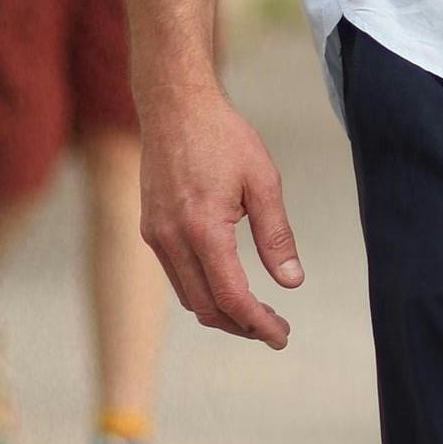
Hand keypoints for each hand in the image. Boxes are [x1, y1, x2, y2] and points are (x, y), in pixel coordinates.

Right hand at [138, 76, 304, 346]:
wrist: (174, 107)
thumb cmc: (223, 137)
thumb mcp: (263, 182)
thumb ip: (277, 236)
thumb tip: (292, 282)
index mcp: (203, 229)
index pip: (231, 297)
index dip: (259, 324)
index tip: (282, 336)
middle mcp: (172, 239)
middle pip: (207, 307)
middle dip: (242, 326)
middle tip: (275, 330)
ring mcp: (155, 236)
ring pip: (188, 297)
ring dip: (221, 313)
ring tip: (255, 315)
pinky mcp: (150, 229)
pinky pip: (177, 276)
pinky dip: (203, 292)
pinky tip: (226, 286)